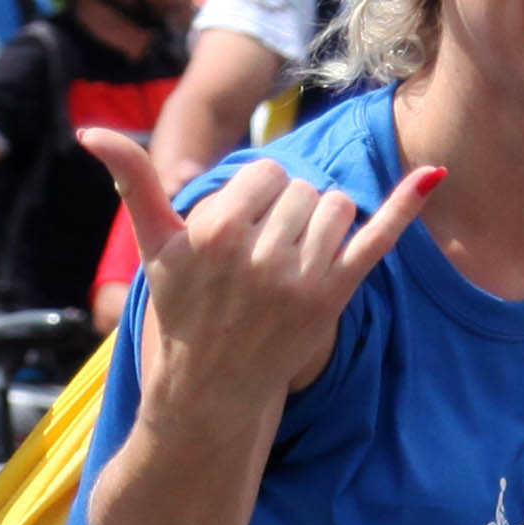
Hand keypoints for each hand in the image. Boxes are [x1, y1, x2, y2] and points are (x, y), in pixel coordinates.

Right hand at [83, 127, 438, 419]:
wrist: (210, 392)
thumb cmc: (182, 311)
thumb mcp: (154, 247)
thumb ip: (133, 181)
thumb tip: (89, 132)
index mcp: (215, 231)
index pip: (264, 174)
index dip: (255, 197)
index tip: (240, 230)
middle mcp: (260, 254)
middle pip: (300, 188)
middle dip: (285, 211)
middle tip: (262, 255)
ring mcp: (300, 278)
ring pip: (334, 205)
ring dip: (319, 223)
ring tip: (289, 261)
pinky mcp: (333, 299)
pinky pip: (377, 239)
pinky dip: (405, 205)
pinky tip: (433, 174)